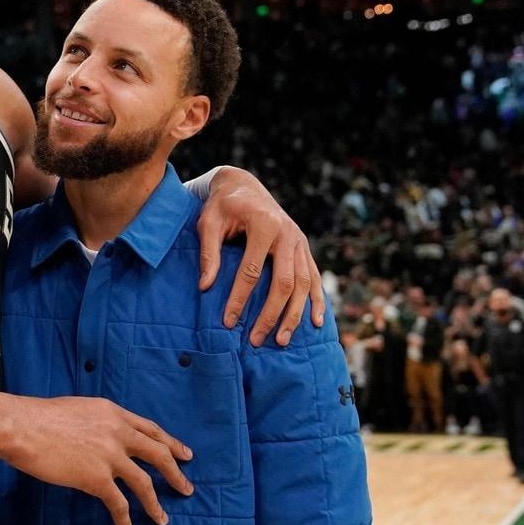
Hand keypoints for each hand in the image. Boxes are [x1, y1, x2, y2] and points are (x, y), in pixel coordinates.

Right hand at [3, 396, 193, 524]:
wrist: (23, 426)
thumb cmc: (40, 417)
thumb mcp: (79, 409)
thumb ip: (97, 422)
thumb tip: (100, 437)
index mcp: (113, 413)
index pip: (150, 429)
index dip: (170, 442)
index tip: (184, 454)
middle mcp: (118, 432)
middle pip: (157, 454)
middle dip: (175, 472)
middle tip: (186, 488)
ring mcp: (109, 456)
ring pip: (145, 483)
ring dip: (156, 503)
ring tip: (162, 519)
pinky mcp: (96, 478)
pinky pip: (119, 503)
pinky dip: (125, 520)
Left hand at [197, 168, 324, 342]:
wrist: (243, 184)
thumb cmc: (222, 205)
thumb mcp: (208, 223)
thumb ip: (209, 253)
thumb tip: (206, 287)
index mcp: (264, 225)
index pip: (251, 271)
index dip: (240, 299)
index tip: (229, 322)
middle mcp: (287, 233)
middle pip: (284, 282)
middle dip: (271, 314)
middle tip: (256, 340)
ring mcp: (299, 240)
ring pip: (303, 284)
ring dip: (294, 314)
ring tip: (281, 340)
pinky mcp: (303, 246)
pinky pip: (314, 276)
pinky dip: (317, 300)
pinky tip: (314, 322)